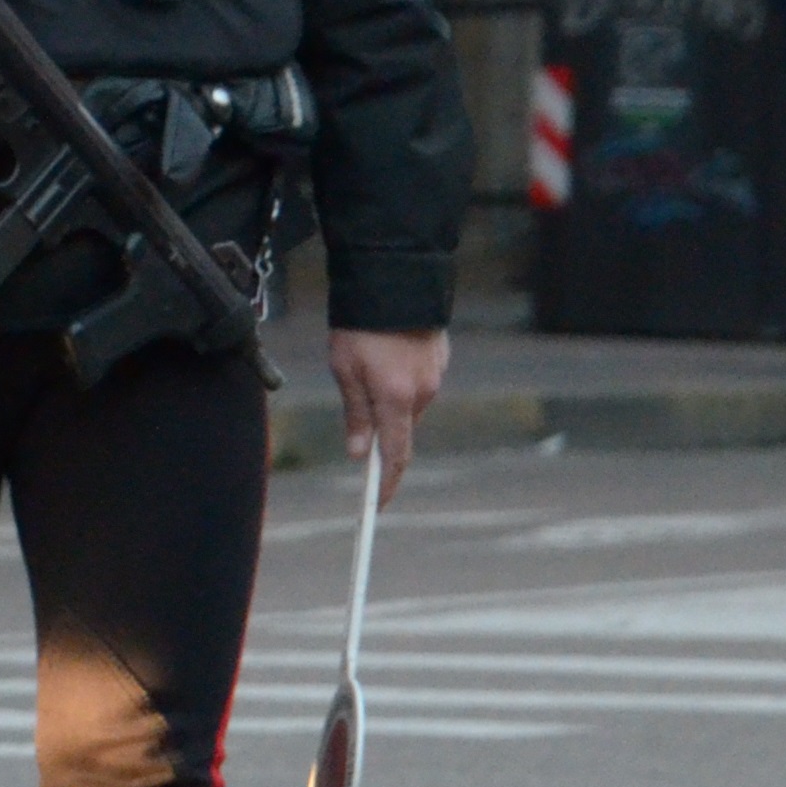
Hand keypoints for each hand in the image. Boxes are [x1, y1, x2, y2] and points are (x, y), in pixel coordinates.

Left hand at [330, 326, 450, 490]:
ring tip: (363, 366)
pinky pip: (417, 383)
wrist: (394, 280)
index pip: (395, 455)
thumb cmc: (360, 326)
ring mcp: (436, 376)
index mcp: (397, 399)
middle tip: (354, 408)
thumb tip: (360, 454)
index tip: (377, 505)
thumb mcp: (345, 370)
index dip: (386, 484)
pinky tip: (384, 357)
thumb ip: (356, 414)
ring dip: (387, 400)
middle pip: (400, 429)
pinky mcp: (440, 359)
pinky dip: (400, 381)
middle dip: (380, 431)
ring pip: (408, 405)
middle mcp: (423, 393)